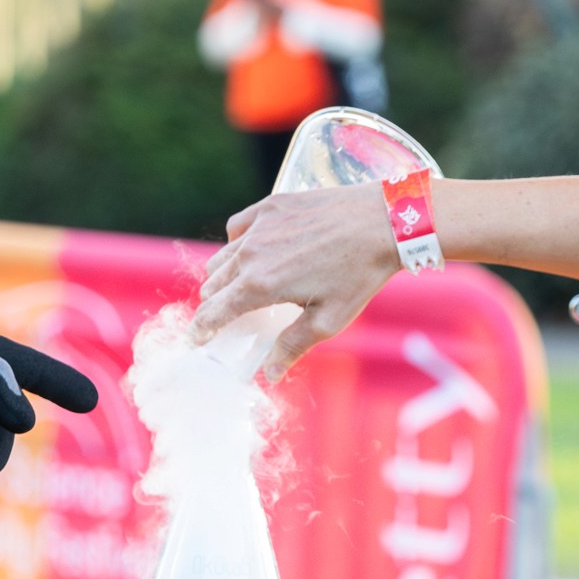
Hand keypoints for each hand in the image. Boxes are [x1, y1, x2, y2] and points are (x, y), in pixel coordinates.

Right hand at [196, 185, 398, 373]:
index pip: (213, 312)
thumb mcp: (329, 320)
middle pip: (213, 285)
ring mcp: (259, 226)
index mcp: (259, 285)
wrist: (383, 222)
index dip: (200, 330)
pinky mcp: (270, 206)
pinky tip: (253, 253)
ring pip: (222, 257)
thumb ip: (293, 345)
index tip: (196, 340)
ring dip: (224, 277)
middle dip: (216, 306)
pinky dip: (237, 244)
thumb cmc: (359, 274)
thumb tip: (270, 372)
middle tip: (229, 318)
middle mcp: (251, 253)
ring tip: (242, 289)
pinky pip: (237, 228)